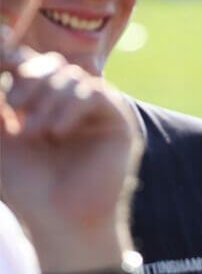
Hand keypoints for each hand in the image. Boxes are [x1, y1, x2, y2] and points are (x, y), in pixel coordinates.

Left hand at [0, 44, 143, 271]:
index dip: (13, 61)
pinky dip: (71, 107)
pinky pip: (95, 93)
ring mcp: (96, 111)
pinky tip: (57, 132)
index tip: (5, 97)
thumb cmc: (28, 186)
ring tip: (35, 133)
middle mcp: (72, 103)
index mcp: (44, 102)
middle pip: (50, 63)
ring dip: (47, 99)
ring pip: (72, 76)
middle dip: (27, 81)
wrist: (61, 220)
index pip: (30, 63)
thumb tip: (2, 53)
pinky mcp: (118, 122)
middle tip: (12, 110)